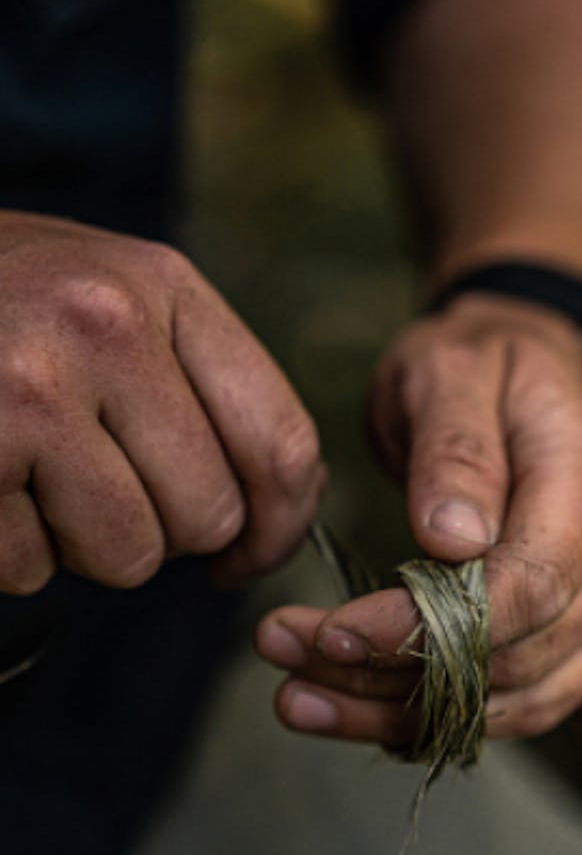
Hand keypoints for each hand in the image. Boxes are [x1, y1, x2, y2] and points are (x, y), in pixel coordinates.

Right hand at [0, 211, 323, 592]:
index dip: (279, 525)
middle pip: (208, 516)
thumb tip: (272, 521)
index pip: (281, 442)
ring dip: (85, 546)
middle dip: (162, 531)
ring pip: (131, 556)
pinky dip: (7, 551)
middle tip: (98, 486)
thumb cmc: (0, 309)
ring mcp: (27, 387)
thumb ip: (198, 391)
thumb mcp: (112, 305)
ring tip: (33, 478)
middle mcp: (104, 324)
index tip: (248, 555)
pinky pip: (31, 569)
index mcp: (162, 286)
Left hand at [259, 292, 581, 730]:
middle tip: (285, 656)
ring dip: (415, 722)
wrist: (517, 374)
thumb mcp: (450, 371)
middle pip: (514, 660)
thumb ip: (456, 446)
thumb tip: (451, 539)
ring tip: (302, 704)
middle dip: (394, 676)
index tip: (331, 634)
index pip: (523, 587)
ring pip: (523, 705)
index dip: (426, 630)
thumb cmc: (477, 367)